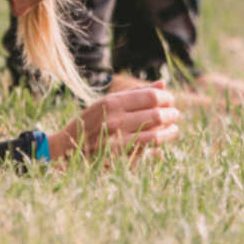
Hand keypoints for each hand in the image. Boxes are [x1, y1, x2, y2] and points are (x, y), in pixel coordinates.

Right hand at [49, 83, 179, 159]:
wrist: (68, 147)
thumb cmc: (91, 120)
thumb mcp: (108, 102)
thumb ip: (135, 93)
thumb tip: (163, 84)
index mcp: (112, 103)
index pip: (151, 97)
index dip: (166, 98)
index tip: (170, 100)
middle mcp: (115, 121)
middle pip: (156, 115)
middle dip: (171, 114)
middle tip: (175, 114)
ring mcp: (117, 141)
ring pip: (156, 136)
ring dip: (169, 132)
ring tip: (173, 129)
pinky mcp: (119, 159)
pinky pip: (147, 152)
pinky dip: (158, 146)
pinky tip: (161, 142)